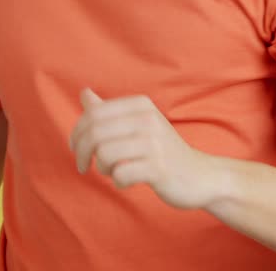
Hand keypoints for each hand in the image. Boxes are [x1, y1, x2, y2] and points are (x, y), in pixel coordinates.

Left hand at [68, 88, 222, 209]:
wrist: (200, 175)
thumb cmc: (161, 150)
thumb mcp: (137, 124)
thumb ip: (108, 110)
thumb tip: (83, 93)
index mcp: (140, 105)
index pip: (93, 114)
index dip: (77, 132)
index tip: (76, 148)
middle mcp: (148, 119)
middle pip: (96, 133)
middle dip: (82, 153)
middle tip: (83, 166)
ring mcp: (155, 143)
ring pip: (105, 154)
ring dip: (102, 168)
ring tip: (112, 172)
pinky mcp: (159, 168)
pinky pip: (120, 175)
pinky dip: (117, 182)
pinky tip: (126, 181)